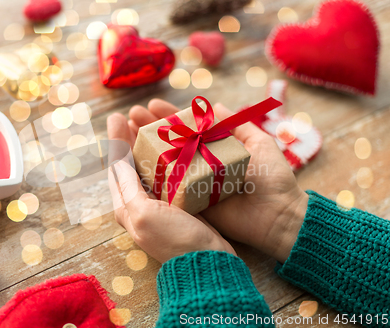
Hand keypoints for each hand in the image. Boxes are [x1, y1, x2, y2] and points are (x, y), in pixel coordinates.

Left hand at [107, 112, 234, 262]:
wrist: (207, 263)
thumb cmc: (175, 240)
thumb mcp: (144, 214)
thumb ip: (129, 188)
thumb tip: (116, 162)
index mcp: (127, 206)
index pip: (117, 167)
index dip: (116, 141)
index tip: (117, 117)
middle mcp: (141, 204)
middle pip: (132, 165)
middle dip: (130, 139)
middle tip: (134, 114)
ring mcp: (161, 204)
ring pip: (151, 167)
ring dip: (150, 145)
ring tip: (154, 124)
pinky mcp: (180, 204)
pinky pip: (170, 174)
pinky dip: (170, 158)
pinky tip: (176, 146)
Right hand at [124, 99, 308, 262]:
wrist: (279, 215)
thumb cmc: (274, 179)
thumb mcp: (259, 143)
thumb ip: (238, 124)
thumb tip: (216, 104)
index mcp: (214, 150)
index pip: (186, 128)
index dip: (168, 117)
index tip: (151, 105)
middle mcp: (200, 165)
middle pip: (169, 144)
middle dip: (149, 129)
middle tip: (131, 115)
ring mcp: (193, 185)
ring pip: (163, 164)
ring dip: (143, 148)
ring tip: (126, 131)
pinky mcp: (190, 204)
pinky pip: (166, 189)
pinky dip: (149, 177)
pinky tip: (132, 162)